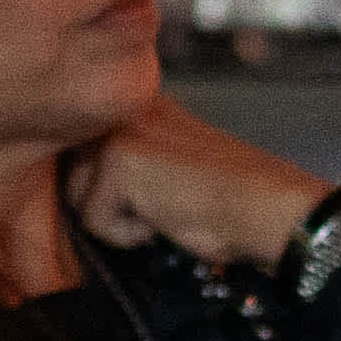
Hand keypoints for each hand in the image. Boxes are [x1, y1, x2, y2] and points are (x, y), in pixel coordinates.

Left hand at [72, 99, 326, 272]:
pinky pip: (95, 223)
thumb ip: (129, 161)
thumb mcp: (169, 165)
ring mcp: (119, 133)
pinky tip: (168, 218)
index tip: (149, 198)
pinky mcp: (118, 163)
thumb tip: (81, 188)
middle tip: (162, 205)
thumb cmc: (227, 199)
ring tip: (165, 209)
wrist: (266, 207)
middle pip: (74, 179)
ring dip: (118, 219)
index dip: (104, 191)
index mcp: (138, 105)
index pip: (83, 154)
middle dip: (108, 205)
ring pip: (79, 201)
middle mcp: (124, 109)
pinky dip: (129, 235)